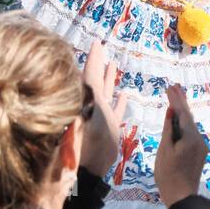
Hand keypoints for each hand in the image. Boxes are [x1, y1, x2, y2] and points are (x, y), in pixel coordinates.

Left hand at [80, 39, 127, 176]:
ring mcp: (100, 117)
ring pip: (106, 93)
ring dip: (110, 80)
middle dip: (100, 65)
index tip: (98, 42)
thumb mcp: (90, 102)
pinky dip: (120, 102)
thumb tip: (93, 50)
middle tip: (104, 50)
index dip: (94, 57)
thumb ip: (92, 78)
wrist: (89, 166)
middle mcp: (91, 105)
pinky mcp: (109, 129)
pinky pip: (116, 110)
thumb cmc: (87, 135)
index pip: (89, 72)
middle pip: (96, 81)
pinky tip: (125, 94)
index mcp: (85, 97)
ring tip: (114, 65)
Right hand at [153, 84, 206, 205]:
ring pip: (190, 125)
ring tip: (176, 98)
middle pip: (189, 117)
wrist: (182, 196)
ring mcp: (201, 146)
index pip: (183, 113)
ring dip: (182, 112)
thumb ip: (168, 129)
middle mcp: (199, 139)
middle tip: (174, 86)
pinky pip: (191, 134)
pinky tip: (178, 120)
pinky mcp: (199, 153)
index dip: (176, 99)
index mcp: (191, 137)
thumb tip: (170, 111)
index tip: (169, 86)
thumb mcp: (164, 150)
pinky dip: (184, 124)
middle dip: (181, 101)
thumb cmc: (168, 175)